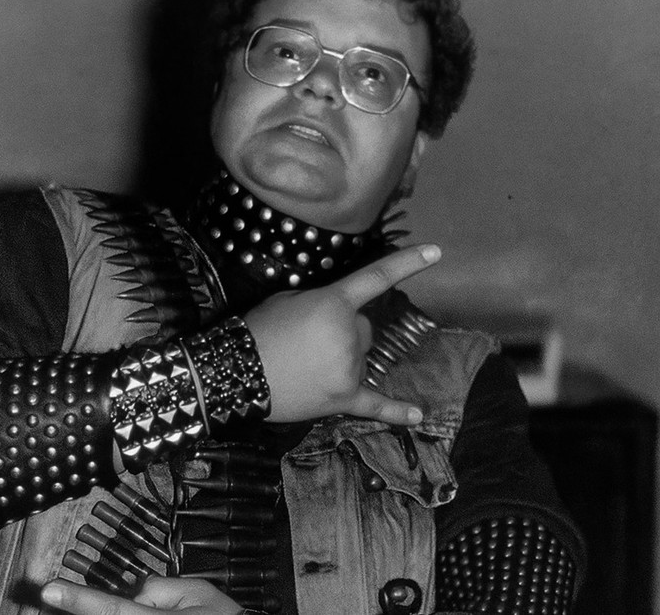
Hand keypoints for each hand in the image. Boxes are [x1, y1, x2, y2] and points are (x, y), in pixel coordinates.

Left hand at [41, 576, 241, 613]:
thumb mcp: (199, 592)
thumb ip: (161, 588)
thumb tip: (133, 591)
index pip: (111, 607)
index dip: (78, 598)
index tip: (50, 589)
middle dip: (77, 611)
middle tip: (53, 600)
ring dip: (92, 614)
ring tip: (70, 604)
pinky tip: (112, 609)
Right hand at [243, 244, 439, 424]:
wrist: (233, 372)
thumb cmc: (258, 329)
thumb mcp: (287, 300)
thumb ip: (321, 303)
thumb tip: (336, 318)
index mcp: (334, 303)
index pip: (376, 277)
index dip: (406, 263)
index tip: (436, 252)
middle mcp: (348, 335)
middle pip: (364, 330)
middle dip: (343, 332)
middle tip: (307, 342)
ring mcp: (348, 369)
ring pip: (362, 359)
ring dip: (341, 360)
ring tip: (305, 366)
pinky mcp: (342, 399)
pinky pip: (375, 405)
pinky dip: (395, 412)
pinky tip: (417, 415)